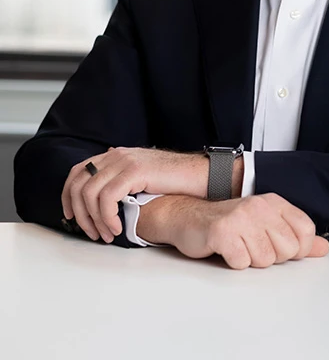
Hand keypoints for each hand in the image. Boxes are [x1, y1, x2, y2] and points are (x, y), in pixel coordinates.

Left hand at [61, 147, 209, 242]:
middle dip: (79, 213)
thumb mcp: (141, 175)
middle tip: (92, 233)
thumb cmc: (173, 181)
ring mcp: (125, 161)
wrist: (197, 175)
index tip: (70, 216)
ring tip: (107, 234)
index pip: (78, 172)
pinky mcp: (135, 171)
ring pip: (90, 192)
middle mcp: (116, 155)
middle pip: (79, 183)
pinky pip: (107, 197)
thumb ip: (121, 177)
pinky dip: (107, 216)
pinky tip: (117, 228)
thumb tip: (105, 184)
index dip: (69, 195)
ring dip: (94, 219)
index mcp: (115, 155)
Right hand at [140, 193, 328, 268]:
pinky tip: (226, 250)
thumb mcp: (265, 225)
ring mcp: (241, 218)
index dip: (297, 248)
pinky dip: (233, 262)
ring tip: (238, 246)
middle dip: (271, 256)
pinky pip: (242, 263)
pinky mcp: (222, 232)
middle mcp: (259, 206)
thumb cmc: (229, 223)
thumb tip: (323, 248)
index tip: (280, 247)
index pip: (306, 231)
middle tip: (252, 245)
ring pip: (264, 260)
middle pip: (287, 250)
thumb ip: (296, 237)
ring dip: (250, 260)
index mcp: (274, 202)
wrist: (188, 217)